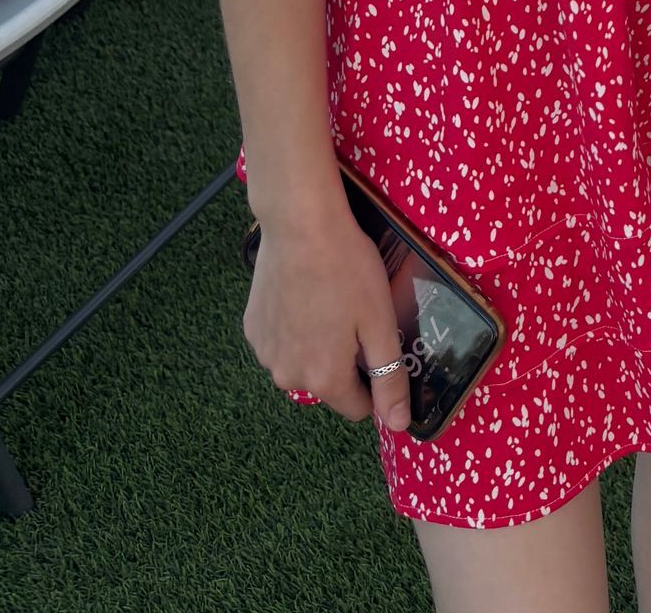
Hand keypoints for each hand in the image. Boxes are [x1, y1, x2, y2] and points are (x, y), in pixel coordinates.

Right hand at [243, 199, 412, 432]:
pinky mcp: (252, 329)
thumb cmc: (348, 270)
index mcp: (324, 379)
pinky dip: (295, 328)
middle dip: (345, 360)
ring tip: (329, 301)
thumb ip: (390, 378)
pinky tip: (304, 294)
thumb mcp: (380, 322)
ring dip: (318, 344)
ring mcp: (265, 354)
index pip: (358, 407)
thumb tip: (398, 425)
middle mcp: (288, 377)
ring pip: (303, 362)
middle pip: (329, 384)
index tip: (379, 345)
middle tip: (354, 314)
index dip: (375, 381)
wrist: (300, 225)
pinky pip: (282, 342)